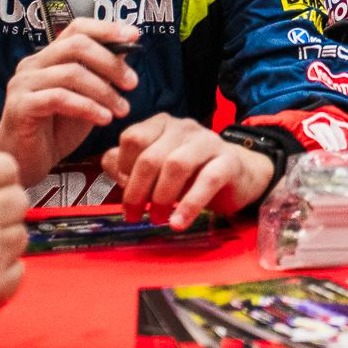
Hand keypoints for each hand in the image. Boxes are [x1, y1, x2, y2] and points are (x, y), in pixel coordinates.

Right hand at [0, 18, 139, 184]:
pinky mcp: (19, 106)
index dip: (107, 28)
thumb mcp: (87, 98)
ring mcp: (23, 83)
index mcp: (49, 57)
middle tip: (133, 83)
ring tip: (122, 109)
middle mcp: (33, 64)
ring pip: (71, 73)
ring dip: (104, 91)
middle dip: (110, 63)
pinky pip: (59, 98)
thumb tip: (127, 50)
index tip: (134, 36)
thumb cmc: (56, 131)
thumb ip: (101, 74)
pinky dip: (87, 107)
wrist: (26, 163)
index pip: (77, 28)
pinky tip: (104, 119)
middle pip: (76, 45)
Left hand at [100, 114, 274, 229]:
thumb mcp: (157, 167)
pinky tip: (178, 223)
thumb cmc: (190, 172)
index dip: (122, 167)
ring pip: (177, 165)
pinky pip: (207, 180)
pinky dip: (190, 205)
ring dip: (161, 198)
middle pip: (151, 156)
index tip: (124, 190)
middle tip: (135, 216)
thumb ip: (128, 164)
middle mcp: (185, 127)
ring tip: (158, 220)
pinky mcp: (229, 161)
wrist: (238, 175)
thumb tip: (109, 164)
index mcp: (163, 124)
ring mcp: (209, 141)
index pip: (132, 138)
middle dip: (137, 191)